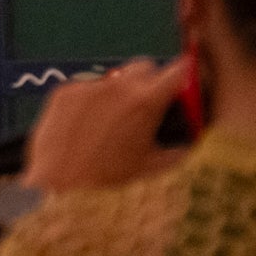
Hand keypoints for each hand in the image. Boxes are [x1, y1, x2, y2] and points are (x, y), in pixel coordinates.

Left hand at [21, 57, 191, 192]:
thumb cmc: (113, 183)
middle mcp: (117, 85)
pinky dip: (93, 101)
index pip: (177, 69)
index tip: (182, 88)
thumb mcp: (157, 168)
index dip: (184, 78)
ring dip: (120, 92)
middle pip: (144, 67)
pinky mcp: (64, 91)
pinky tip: (88, 128)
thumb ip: (182, 148)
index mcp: (146, 101)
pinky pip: (86, 88)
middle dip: (151, 83)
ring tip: (114, 125)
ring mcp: (87, 85)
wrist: (62, 187)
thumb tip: (193, 137)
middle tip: (148, 110)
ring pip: (114, 78)